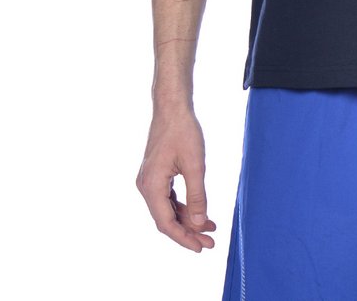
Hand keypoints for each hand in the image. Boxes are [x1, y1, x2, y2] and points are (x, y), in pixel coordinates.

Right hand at [136, 106, 217, 251]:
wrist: (172, 108)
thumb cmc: (183, 131)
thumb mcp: (195, 164)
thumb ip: (197, 195)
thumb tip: (200, 223)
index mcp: (151, 186)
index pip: (166, 223)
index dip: (183, 237)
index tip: (201, 247)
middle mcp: (146, 186)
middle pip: (166, 219)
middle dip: (188, 231)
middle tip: (210, 242)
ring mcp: (149, 181)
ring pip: (168, 209)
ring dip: (187, 220)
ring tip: (209, 228)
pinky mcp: (156, 175)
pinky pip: (168, 198)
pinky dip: (183, 206)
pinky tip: (199, 212)